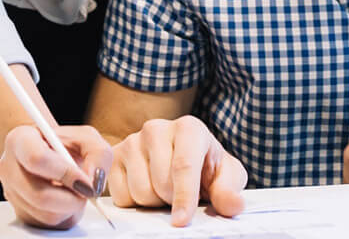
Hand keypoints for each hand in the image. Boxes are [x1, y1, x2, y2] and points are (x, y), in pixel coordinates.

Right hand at [0, 123, 111, 228]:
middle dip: (72, 199)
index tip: (85, 180)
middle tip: (87, 191)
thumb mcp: (86, 137)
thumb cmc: (66, 143)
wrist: (49, 152)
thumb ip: (97, 153)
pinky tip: (66, 198)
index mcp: (20, 139)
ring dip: (70, 208)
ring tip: (75, 191)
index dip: (65, 173)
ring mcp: (11, 192)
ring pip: (45, 214)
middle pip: (39, 195)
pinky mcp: (19, 212)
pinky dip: (64, 215)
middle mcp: (8, 167)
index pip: (37, 159)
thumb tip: (93, 182)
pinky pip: (47, 224)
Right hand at [109, 115, 246, 226]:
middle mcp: (157, 128)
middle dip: (172, 200)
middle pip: (160, 182)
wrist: (182, 158)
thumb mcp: (225, 176)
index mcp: (189, 128)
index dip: (184, 196)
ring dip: (154, 202)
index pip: (183, 165)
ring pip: (139, 190)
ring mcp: (133, 140)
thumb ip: (229, 190)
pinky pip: (120, 195)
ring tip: (164, 190)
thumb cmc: (206, 165)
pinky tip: (147, 188)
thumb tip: (234, 205)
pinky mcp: (114, 157)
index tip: (182, 221)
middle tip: (181, 194)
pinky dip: (135, 202)